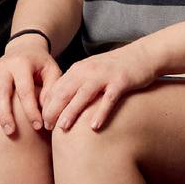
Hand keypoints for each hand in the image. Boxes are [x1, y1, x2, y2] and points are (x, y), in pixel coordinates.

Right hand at [0, 41, 61, 136]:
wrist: (24, 48)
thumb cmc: (40, 64)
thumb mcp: (52, 71)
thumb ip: (51, 90)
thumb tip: (46, 113)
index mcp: (22, 63)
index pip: (25, 90)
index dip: (31, 109)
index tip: (38, 126)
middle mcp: (3, 66)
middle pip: (1, 90)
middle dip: (4, 113)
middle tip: (10, 132)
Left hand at [42, 45, 158, 132]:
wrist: (142, 55)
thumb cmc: (114, 69)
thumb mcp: (91, 73)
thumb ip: (76, 85)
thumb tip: (59, 107)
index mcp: (78, 70)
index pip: (56, 88)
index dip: (47, 105)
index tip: (42, 122)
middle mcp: (88, 71)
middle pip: (65, 91)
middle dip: (53, 109)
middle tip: (47, 128)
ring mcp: (105, 76)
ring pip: (83, 95)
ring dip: (71, 111)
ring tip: (63, 128)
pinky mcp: (121, 81)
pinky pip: (109, 99)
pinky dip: (100, 112)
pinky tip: (94, 126)